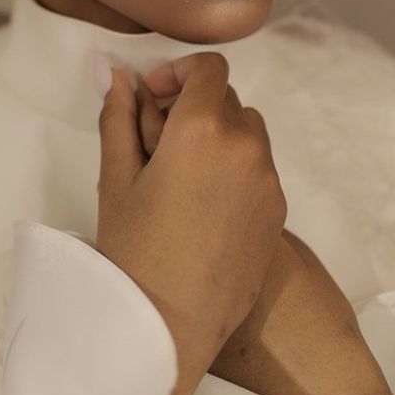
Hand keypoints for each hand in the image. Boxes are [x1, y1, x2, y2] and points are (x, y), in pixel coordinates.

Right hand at [96, 53, 285, 389]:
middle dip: (194, 106)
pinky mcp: (279, 210)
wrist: (169, 326)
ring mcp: (269, 179)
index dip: (179, 72)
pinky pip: (260, 168)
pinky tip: (203, 206)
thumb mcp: (116, 177)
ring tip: (181, 174)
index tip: (153, 98)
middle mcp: (246, 145)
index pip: (209, 68)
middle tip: (157, 140)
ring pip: (248, 132)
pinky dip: (236, 168)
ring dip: (219, 135)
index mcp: (203, 128)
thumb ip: (118, 116)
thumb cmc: (132, 250)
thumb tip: (115, 72)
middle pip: (227, 99)